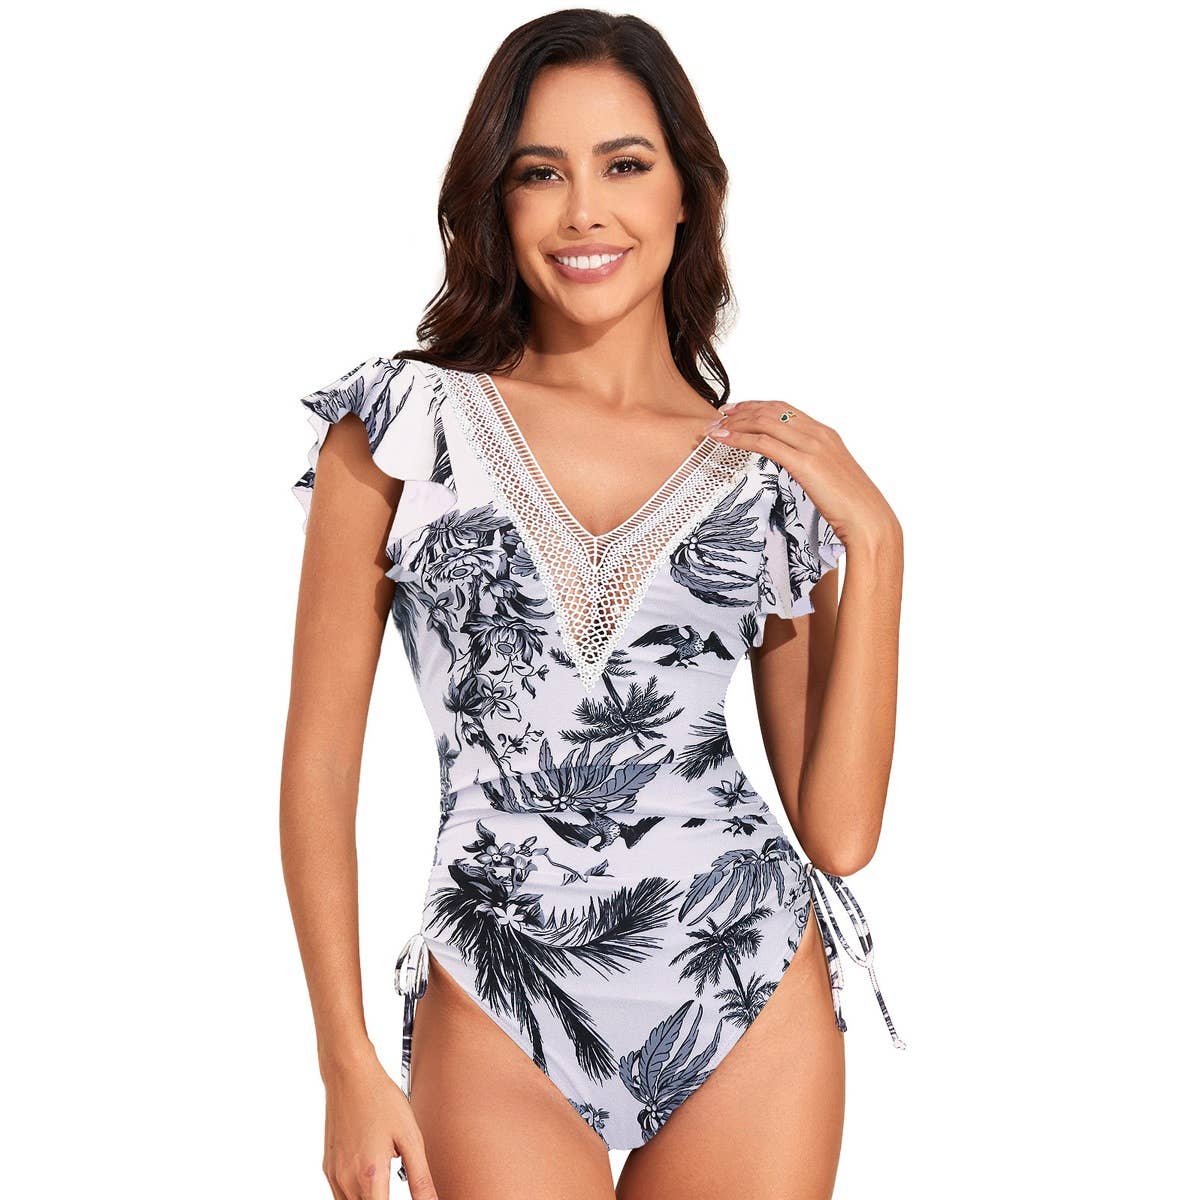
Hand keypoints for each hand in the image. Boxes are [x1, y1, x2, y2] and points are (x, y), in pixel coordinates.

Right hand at [322, 1052, 437, 1199]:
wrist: (349, 1074)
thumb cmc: (381, 1100)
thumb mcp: (410, 1137)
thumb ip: (421, 1178)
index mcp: (370, 1177)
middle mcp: (347, 1181)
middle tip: (395, 1187)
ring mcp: (334, 1176)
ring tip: (386, 1184)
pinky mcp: (328, 1168)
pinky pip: (341, 1196)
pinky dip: (357, 1196)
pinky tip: (372, 1180)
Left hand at [705, 400, 898, 545]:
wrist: (869, 519)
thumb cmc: (851, 506)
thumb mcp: (830, 478)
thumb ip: (813, 466)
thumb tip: (796, 470)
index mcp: (826, 434)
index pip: (785, 409)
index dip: (758, 406)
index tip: (737, 409)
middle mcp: (819, 433)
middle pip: (772, 410)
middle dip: (742, 409)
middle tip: (720, 414)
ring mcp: (812, 446)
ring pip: (765, 422)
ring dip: (735, 422)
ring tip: (714, 428)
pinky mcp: (804, 463)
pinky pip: (764, 443)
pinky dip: (740, 438)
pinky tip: (723, 440)